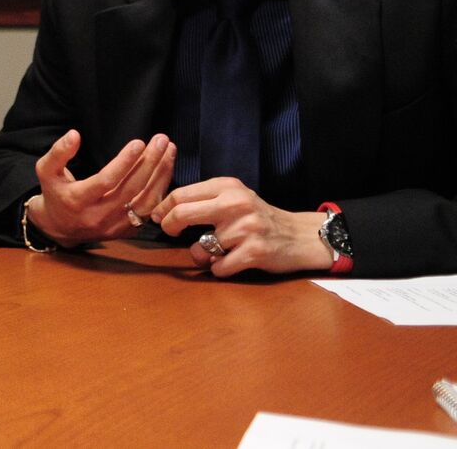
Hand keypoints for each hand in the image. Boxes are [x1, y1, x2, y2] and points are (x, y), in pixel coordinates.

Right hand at [26, 129, 175, 246]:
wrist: (59, 227)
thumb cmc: (55, 192)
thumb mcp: (46, 170)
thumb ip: (58, 152)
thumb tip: (75, 135)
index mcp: (77, 201)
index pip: (106, 181)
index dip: (124, 162)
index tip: (139, 143)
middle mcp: (98, 216)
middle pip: (131, 189)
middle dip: (150, 163)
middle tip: (162, 140)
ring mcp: (115, 226)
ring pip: (145, 201)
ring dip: (160, 175)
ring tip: (169, 151)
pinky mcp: (126, 231)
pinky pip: (149, 210)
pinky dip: (160, 189)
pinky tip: (165, 170)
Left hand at [151, 178, 332, 276]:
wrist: (299, 236)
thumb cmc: (258, 217)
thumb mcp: (234, 197)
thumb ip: (204, 199)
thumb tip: (163, 210)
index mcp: (227, 186)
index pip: (181, 194)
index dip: (162, 208)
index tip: (157, 217)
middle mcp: (236, 203)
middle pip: (182, 214)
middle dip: (169, 226)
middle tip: (171, 232)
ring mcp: (246, 228)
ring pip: (200, 248)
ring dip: (202, 255)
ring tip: (219, 251)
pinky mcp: (255, 252)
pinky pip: (218, 267)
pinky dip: (219, 269)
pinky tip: (231, 262)